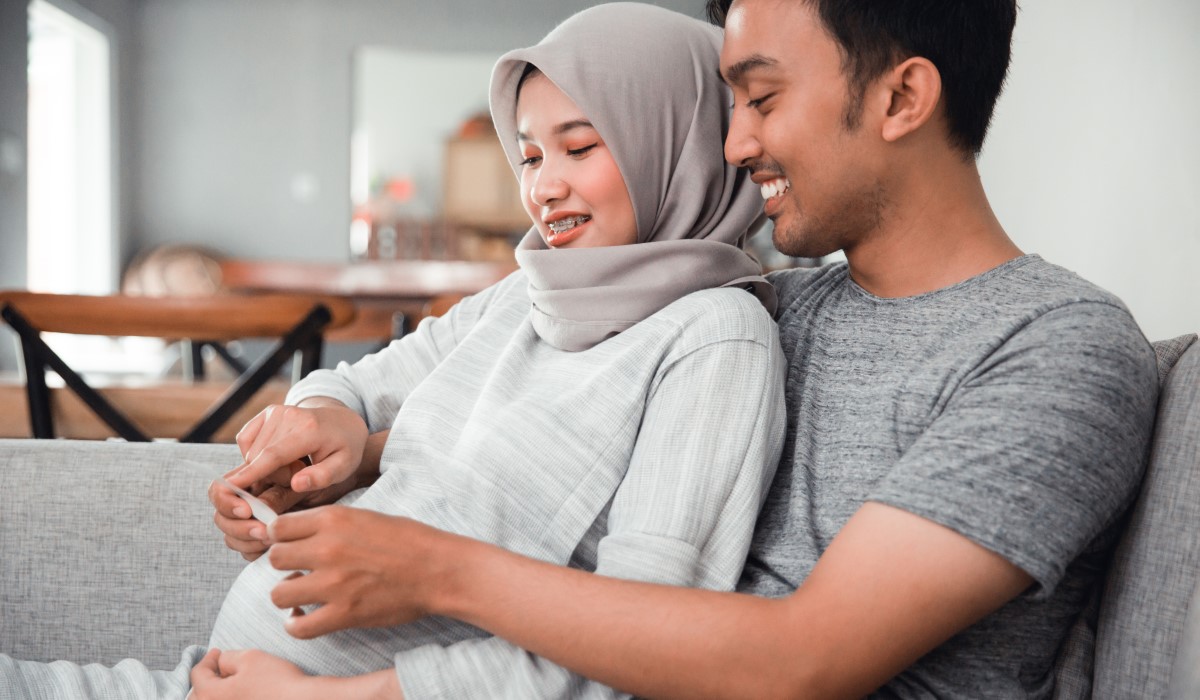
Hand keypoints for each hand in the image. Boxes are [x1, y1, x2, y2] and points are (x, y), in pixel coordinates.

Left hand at [189, 648, 312, 699]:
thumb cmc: (277, 681)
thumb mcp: (250, 657)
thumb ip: (227, 658)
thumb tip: (220, 664)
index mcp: (209, 696)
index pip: (197, 674)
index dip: (207, 659)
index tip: (217, 652)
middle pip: (199, 696)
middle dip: (206, 680)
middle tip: (219, 668)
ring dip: (215, 694)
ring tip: (229, 684)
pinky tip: (241, 696)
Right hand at [209, 400, 372, 559]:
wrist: (344, 421)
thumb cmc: (346, 448)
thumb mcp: (345, 467)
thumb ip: (322, 477)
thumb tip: (296, 484)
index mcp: (309, 429)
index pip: (274, 455)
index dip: (251, 472)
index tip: (230, 486)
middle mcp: (288, 415)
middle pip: (260, 459)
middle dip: (274, 475)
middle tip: (300, 473)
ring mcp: (276, 411)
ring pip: (251, 452)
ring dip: (267, 466)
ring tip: (295, 463)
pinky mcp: (267, 412)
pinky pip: (246, 440)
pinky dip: (257, 454)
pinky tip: (279, 456)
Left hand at [265, 506, 460, 638]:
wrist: (439, 569)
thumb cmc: (409, 541)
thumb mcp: (366, 516)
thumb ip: (331, 524)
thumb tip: (300, 536)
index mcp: (334, 519)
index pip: (279, 527)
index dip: (281, 538)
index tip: (290, 545)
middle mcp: (328, 548)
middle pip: (274, 558)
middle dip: (284, 565)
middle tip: (299, 570)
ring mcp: (334, 583)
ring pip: (278, 593)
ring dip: (287, 595)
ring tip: (301, 595)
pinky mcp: (344, 613)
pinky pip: (299, 627)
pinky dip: (296, 625)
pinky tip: (304, 619)